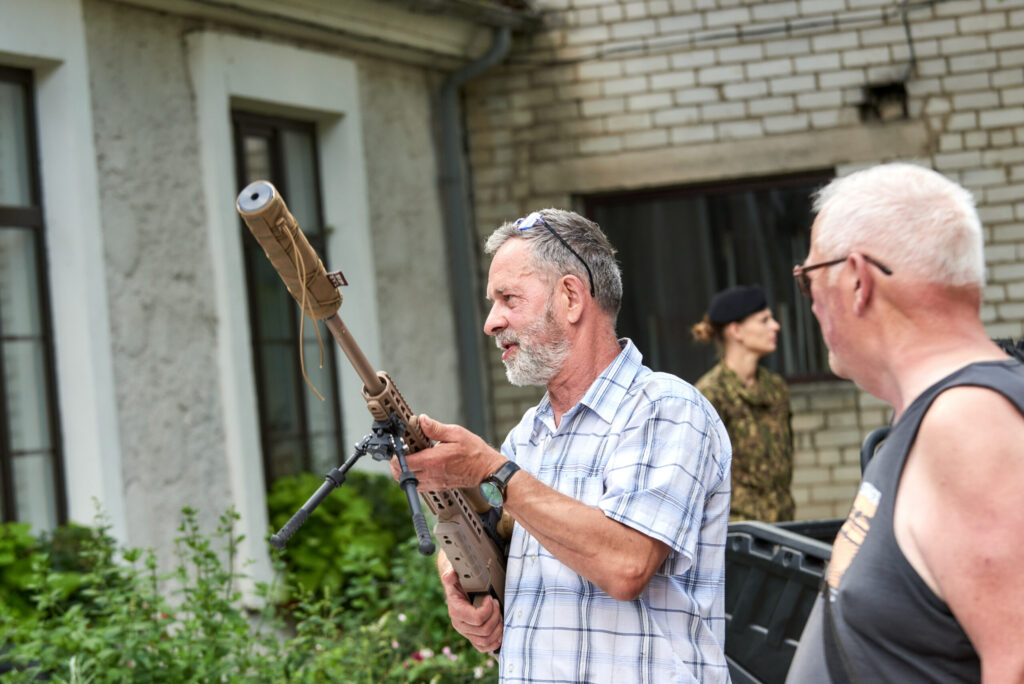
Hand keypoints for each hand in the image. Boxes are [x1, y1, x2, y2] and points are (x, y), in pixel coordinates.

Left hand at [389, 414, 504, 490]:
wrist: (487, 470)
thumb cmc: (474, 452)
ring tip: (409, 459)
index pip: (405, 463)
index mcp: (434, 460)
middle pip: (403, 475)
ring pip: (409, 482)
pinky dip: (414, 477)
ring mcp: (435, 482)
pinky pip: (420, 485)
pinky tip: (420, 466)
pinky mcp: (438, 486)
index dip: (396, 456)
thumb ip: (436, 428)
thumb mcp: (456, 433)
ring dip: (404, 472)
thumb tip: (421, 420)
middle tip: (399, 453)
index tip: (397, 448)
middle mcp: (432, 474)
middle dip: (397, 464)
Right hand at [440, 564, 502, 652]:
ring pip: (485, 640)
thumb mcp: (455, 575)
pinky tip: (499, 632)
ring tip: (500, 615)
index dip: (488, 609)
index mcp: (456, 611)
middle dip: (495, 616)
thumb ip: (451, 576)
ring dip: (497, 629)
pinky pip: (483, 647)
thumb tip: (448, 576)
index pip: (477, 619)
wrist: (457, 588)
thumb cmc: (459, 581)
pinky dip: (494, 642)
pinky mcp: (472, 637)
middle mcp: (459, 625)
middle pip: (484, 630)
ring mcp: (466, 632)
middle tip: (497, 604)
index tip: (490, 597)